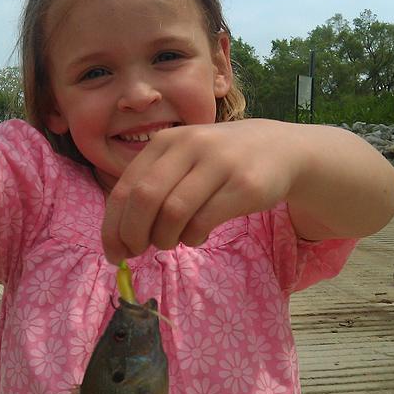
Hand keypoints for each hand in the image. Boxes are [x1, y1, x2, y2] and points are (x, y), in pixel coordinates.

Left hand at [101, 119, 303, 263]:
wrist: (280, 149)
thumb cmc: (219, 162)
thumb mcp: (183, 161)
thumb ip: (152, 187)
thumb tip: (119, 237)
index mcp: (165, 141)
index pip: (126, 188)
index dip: (113, 226)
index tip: (113, 252)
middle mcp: (189, 146)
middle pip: (145, 199)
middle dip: (134, 234)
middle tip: (137, 252)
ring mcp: (219, 164)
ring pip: (173, 212)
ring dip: (164, 238)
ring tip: (170, 242)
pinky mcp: (244, 186)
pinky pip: (204, 221)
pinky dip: (192, 237)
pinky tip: (196, 236)